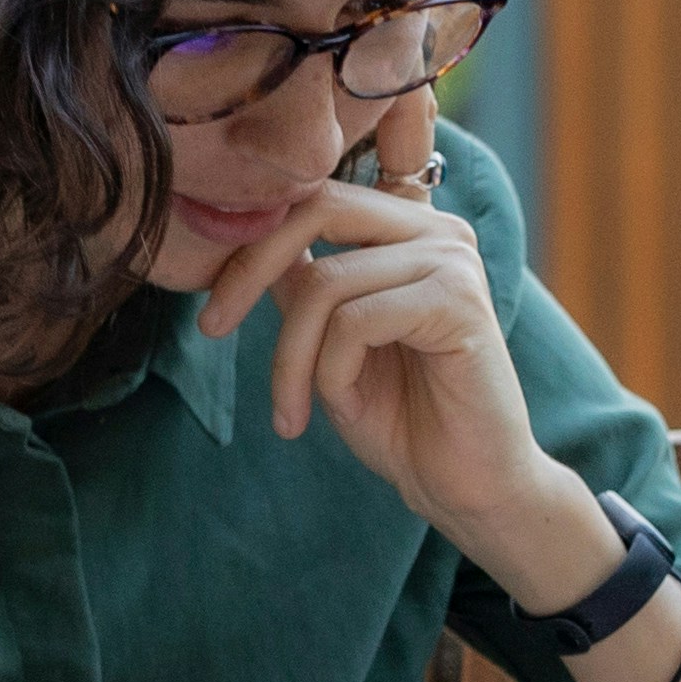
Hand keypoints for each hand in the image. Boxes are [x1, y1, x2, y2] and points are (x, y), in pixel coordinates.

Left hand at [189, 88, 573, 569]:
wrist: (468, 486)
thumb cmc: (402, 420)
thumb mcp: (328, 343)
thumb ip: (302, 286)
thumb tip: (241, 236)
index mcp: (406, 229)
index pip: (314, 195)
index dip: (251, 238)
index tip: (212, 305)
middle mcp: (436, 230)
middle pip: (317, 209)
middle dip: (249, 269)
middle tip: (212, 327)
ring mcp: (452, 260)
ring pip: (327, 283)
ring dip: (292, 358)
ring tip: (293, 412)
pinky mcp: (459, 301)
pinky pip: (356, 322)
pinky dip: (331, 373)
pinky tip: (345, 408)